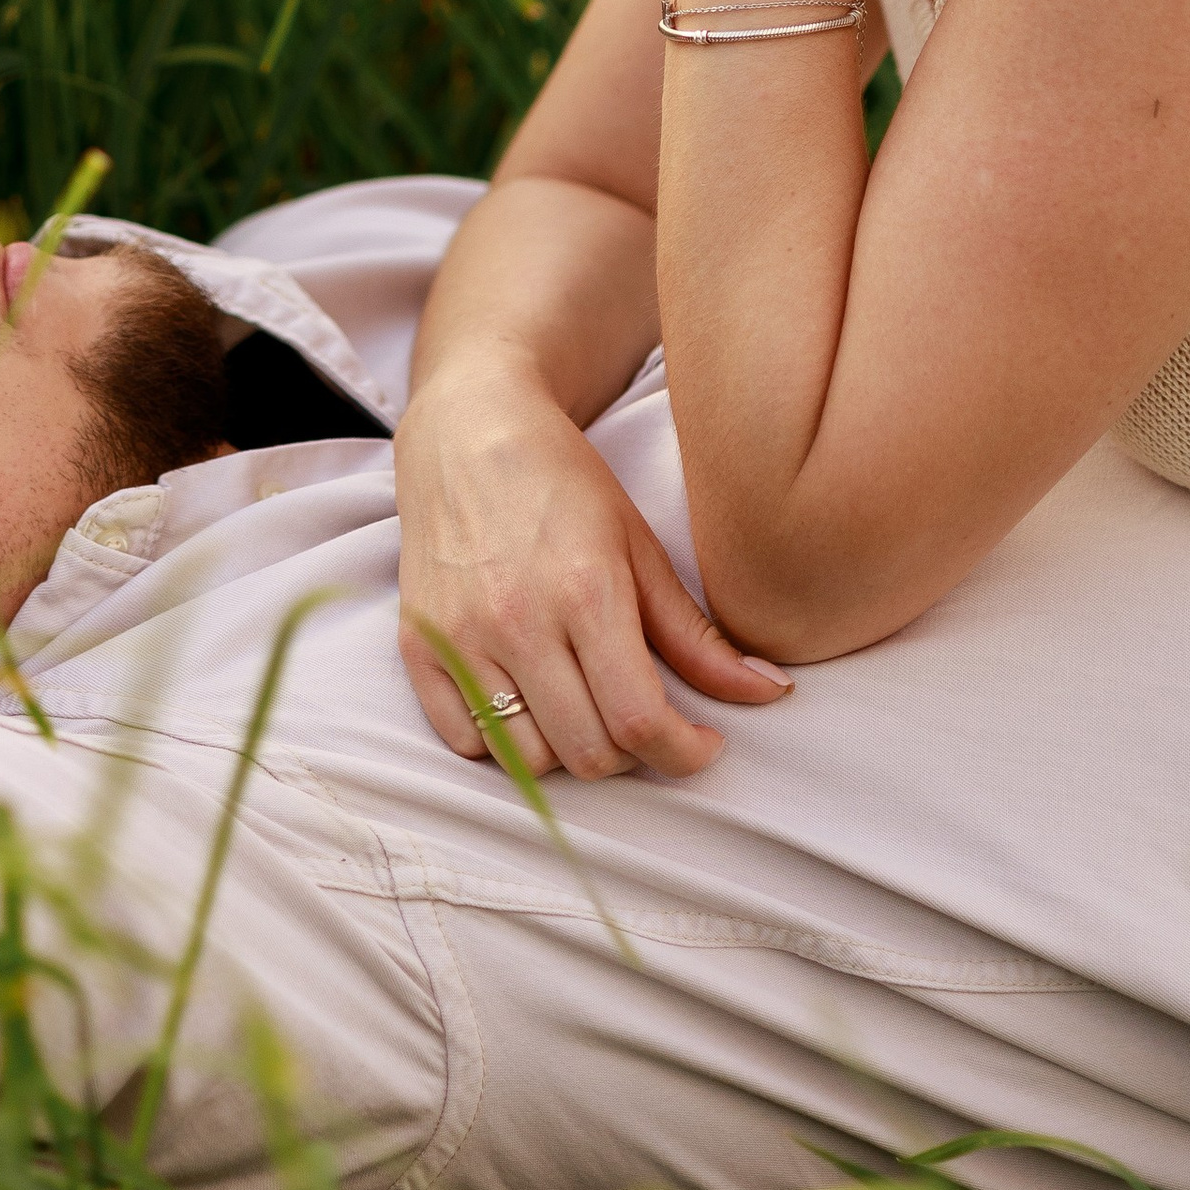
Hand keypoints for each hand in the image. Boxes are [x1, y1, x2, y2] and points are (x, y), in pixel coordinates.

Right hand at [394, 369, 790, 779]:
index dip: (684, 753)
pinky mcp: (417, 645)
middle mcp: (517, 621)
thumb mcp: (639, 548)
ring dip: (567, 751)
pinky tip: (528, 703)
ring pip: (526, 759)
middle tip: (642, 718)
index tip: (701, 744)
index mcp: (585, 592)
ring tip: (584, 707)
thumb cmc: (562, 482)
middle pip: (587, 752)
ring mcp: (459, 637)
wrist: (469, 430)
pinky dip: (502, 744)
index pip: (640, 721)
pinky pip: (463, 742)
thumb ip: (698, 636)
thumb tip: (772, 693)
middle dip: (632, 753)